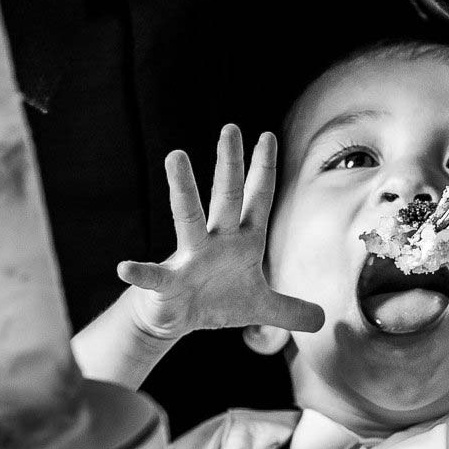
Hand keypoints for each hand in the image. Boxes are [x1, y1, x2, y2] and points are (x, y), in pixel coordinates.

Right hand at [117, 125, 323, 342]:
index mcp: (243, 242)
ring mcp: (190, 258)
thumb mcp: (260, 307)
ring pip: (188, 218)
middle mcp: (216, 241)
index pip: (257, 199)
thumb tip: (324, 320)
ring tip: (175, 155)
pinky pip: (154, 276)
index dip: (264, 170)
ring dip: (183, 189)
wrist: (176, 318)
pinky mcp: (168, 283)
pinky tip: (125, 267)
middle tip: (230, 128)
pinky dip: (140, 272)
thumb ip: (291, 309)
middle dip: (230, 165)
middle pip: (227, 198)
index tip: (267, 135)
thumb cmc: (217, 300)